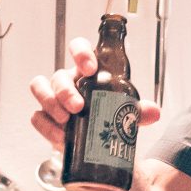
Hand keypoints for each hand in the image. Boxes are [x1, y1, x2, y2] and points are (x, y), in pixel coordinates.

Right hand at [27, 37, 161, 151]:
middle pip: (58, 75)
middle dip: (65, 90)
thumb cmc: (108, 116)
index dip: (80, 53)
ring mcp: (53, 99)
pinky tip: (60, 136)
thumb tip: (154, 112)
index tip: (90, 68)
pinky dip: (46, 126)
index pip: (78, 48)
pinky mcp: (45, 118)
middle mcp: (67, 81)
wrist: (98, 142)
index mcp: (86, 71)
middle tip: (78, 106)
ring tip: (66, 119)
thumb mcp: (126, 113)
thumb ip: (138, 110)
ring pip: (40, 88)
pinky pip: (37, 116)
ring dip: (50, 102)